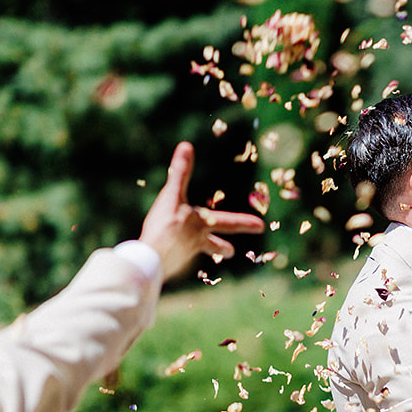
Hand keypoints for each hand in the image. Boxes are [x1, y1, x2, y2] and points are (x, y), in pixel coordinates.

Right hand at [139, 142, 265, 280]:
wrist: (150, 259)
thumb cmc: (164, 226)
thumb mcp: (172, 195)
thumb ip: (180, 172)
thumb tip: (186, 145)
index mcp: (201, 225)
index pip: (229, 222)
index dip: (245, 222)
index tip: (261, 226)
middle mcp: (196, 242)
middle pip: (214, 245)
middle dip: (223, 247)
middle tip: (232, 252)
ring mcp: (184, 256)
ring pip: (192, 252)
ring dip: (195, 251)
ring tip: (194, 251)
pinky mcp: (170, 265)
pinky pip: (173, 259)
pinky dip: (172, 257)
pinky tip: (165, 258)